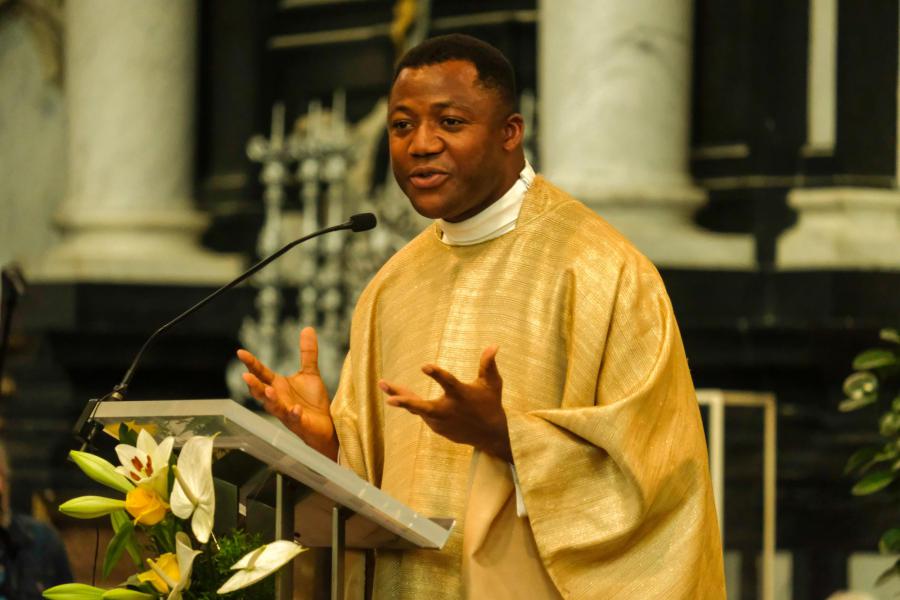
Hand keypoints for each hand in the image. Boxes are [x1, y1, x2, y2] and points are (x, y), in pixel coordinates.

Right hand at [237, 327, 337, 459]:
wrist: (325, 425)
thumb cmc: (313, 401)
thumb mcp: (310, 373)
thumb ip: (307, 352)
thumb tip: (307, 328)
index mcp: (278, 386)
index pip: (261, 373)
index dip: (251, 363)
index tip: (240, 352)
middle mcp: (278, 399)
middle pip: (261, 391)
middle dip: (254, 384)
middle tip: (245, 375)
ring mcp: (286, 413)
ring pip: (273, 407)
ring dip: (270, 399)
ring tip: (268, 391)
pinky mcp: (299, 423)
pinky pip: (294, 419)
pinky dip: (293, 414)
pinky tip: (295, 409)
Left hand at [379, 345, 511, 461]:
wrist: (490, 435)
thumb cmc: (491, 404)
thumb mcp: (493, 384)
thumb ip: (488, 365)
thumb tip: (494, 345)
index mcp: (461, 395)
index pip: (448, 383)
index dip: (436, 375)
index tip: (424, 366)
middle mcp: (448, 410)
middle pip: (424, 407)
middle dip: (406, 403)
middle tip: (390, 400)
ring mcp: (440, 421)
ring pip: (416, 408)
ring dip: (399, 397)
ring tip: (382, 383)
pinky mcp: (436, 427)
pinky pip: (419, 411)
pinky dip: (409, 402)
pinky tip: (394, 393)